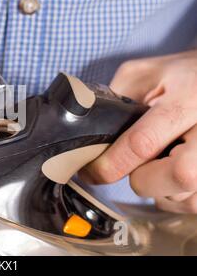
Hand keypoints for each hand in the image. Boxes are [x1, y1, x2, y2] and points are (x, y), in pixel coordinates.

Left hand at [81, 50, 196, 213]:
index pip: (143, 142)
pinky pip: (193, 202)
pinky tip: (170, 174)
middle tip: (135, 164)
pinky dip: (175, 196)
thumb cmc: (181, 77)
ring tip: (156, 164)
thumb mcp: (145, 74)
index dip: (111, 163)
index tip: (92, 170)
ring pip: (186, 196)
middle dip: (144, 179)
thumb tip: (88, 130)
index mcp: (187, 100)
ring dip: (160, 189)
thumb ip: (116, 98)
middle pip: (179, 176)